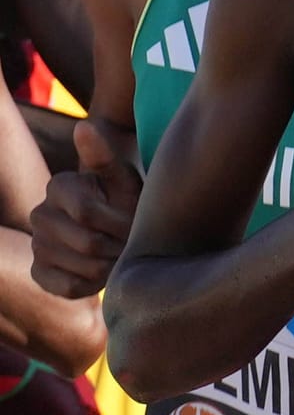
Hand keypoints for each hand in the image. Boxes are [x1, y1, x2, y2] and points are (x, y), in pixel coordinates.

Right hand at [29, 119, 141, 297]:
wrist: (116, 229)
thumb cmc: (124, 199)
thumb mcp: (122, 178)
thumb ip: (103, 155)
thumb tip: (85, 126)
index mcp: (58, 186)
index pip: (89, 213)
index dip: (122, 223)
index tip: (136, 221)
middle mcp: (40, 215)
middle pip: (89, 242)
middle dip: (120, 245)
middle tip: (133, 243)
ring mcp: (37, 245)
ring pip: (84, 267)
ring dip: (112, 265)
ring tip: (121, 255)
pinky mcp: (39, 272)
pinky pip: (70, 287)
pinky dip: (94, 284)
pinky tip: (104, 270)